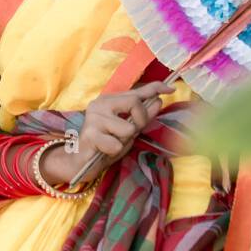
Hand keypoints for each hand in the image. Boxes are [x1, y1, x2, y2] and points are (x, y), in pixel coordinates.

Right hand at [39, 82, 168, 185]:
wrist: (79, 162)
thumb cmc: (105, 144)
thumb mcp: (128, 130)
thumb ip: (141, 116)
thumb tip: (159, 100)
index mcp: (110, 100)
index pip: (137, 91)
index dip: (155, 88)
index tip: (170, 88)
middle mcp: (100, 104)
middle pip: (134, 102)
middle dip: (141, 119)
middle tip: (134, 131)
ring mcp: (94, 118)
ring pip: (127, 127)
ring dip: (125, 140)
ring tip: (113, 143)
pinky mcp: (90, 135)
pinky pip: (116, 144)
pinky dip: (114, 150)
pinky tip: (103, 150)